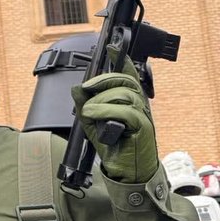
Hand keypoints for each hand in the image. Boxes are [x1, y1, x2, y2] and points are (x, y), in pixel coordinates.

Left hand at [70, 68, 157, 183]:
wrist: (127, 172)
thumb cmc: (114, 147)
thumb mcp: (93, 123)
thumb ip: (85, 106)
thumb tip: (76, 89)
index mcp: (130, 101)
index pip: (128, 76)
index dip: (121, 60)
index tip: (112, 48)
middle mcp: (139, 104)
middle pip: (123, 81)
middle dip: (102, 81)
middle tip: (86, 89)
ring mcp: (144, 115)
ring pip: (123, 95)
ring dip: (101, 101)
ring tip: (89, 112)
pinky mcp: (144, 127)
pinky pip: (125, 111)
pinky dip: (106, 111)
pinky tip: (94, 116)